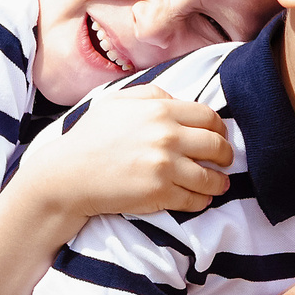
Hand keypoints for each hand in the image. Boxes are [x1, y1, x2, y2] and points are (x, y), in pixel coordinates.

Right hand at [12, 84, 233, 221]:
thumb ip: (151, 94)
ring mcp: (165, 166)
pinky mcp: (160, 193)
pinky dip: (204, 200)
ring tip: (219, 183)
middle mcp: (167, 136)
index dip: (219, 129)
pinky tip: (202, 198)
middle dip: (225, 155)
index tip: (219, 137)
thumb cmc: (91, 136)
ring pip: (211, 177)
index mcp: (160, 109)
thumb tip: (178, 100)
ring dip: (219, 182)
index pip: (209, 117)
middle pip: (217, 146)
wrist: (69, 174)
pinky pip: (196, 199)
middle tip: (224, 161)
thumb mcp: (117, 101)